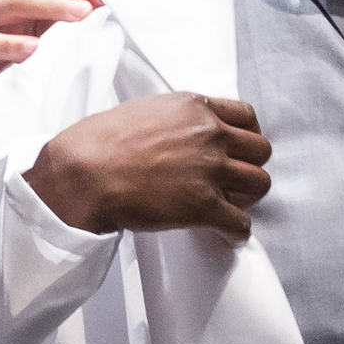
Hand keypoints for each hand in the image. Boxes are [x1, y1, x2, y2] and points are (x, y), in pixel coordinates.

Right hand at [21, 93, 269, 239]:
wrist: (83, 173)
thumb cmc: (100, 143)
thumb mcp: (144, 110)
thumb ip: (175, 118)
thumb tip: (181, 132)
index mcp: (195, 108)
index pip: (247, 117)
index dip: (247, 136)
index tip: (241, 148)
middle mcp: (210, 135)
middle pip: (260, 151)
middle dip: (250, 166)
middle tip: (235, 180)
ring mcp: (210, 170)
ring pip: (259, 184)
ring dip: (247, 198)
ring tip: (231, 206)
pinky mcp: (203, 206)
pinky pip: (240, 222)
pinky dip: (237, 232)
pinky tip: (227, 235)